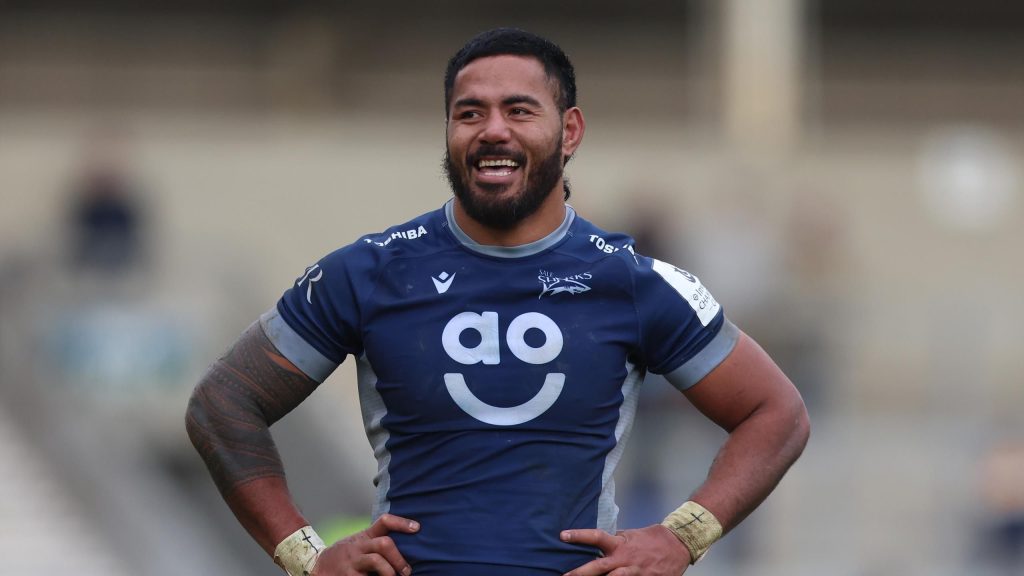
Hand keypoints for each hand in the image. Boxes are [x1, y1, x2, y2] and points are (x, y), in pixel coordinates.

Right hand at [311, 514, 419, 575]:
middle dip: (399, 558)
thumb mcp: (359, 543)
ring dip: (390, 571)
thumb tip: (404, 545)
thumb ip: (376, 541)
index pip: (384, 522)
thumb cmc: (346, 555)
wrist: (317, 566)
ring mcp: (353, 562)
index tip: (417, 528)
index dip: (401, 522)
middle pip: (384, 544)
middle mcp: (359, 546)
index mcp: (365, 536)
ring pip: (376, 561)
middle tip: (407, 571)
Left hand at [560, 524, 690, 575]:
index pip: (596, 537)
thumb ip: (616, 540)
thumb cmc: (653, 538)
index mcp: (620, 545)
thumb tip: (601, 543)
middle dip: (580, 573)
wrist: (678, 545)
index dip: (579, 536)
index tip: (562, 535)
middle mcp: (625, 560)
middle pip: (599, 567)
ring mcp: (635, 573)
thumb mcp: (631, 535)